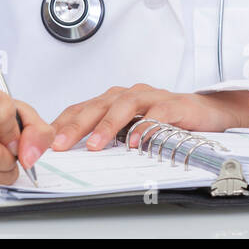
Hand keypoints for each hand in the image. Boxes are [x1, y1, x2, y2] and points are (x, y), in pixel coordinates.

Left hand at [49, 84, 248, 151]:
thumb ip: (105, 135)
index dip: (59, 125)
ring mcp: (150, 97)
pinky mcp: (173, 105)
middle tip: (57, 145)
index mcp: (112, 100)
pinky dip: (145, 126)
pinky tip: (135, 141)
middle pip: (96, 106)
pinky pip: (157, 114)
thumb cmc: (163, 119)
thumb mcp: (129, 128)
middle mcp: (128, 95)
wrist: (206, 111)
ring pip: (123, 106)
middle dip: (74, 126)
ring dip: (106, 125)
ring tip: (93, 145)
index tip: (42, 144)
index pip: (80, 109)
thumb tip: (71, 153)